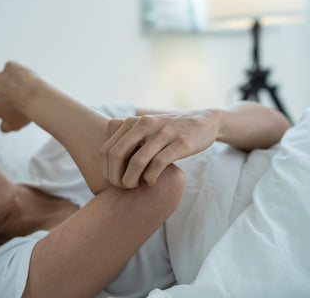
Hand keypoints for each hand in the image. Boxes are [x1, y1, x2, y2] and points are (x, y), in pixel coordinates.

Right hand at [0, 61, 40, 131]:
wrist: (36, 98)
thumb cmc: (24, 113)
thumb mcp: (13, 126)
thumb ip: (4, 127)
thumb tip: (2, 127)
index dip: (2, 108)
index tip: (12, 109)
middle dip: (4, 94)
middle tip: (19, 99)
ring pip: (4, 79)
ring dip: (11, 83)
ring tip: (25, 90)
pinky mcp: (9, 66)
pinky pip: (13, 69)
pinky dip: (18, 72)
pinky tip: (27, 80)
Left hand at [100, 109, 220, 187]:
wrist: (204, 122)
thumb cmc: (170, 129)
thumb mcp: (147, 125)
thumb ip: (126, 128)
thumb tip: (107, 127)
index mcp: (133, 122)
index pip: (106, 150)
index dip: (105, 171)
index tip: (113, 182)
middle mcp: (145, 124)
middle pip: (116, 155)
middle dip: (115, 178)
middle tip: (123, 187)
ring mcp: (163, 133)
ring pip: (137, 162)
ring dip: (131, 180)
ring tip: (136, 186)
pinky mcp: (181, 143)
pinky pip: (158, 164)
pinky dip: (150, 178)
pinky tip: (151, 182)